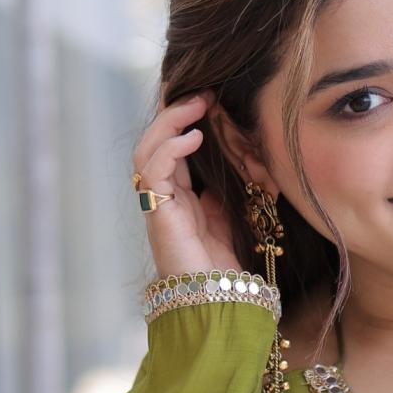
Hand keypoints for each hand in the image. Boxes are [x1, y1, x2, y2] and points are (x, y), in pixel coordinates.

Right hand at [132, 92, 240, 280]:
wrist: (219, 300)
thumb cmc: (228, 264)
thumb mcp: (233, 215)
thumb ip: (231, 189)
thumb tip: (245, 160)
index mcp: (180, 195)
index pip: (173, 147)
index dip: (185, 120)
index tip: (209, 97)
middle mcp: (163, 197)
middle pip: (155, 142)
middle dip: (176, 113)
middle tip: (203, 92)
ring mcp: (158, 204)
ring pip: (147, 151)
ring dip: (170, 123)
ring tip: (197, 105)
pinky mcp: (157, 213)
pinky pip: (153, 171)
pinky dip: (169, 149)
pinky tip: (192, 137)